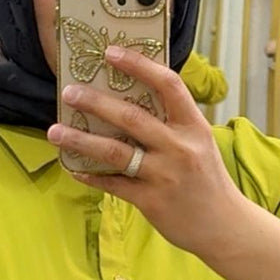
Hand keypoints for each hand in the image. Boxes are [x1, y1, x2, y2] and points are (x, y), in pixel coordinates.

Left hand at [47, 45, 244, 261]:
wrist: (224, 227)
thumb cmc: (208, 181)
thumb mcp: (200, 144)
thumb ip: (173, 125)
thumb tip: (131, 101)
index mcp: (193, 127)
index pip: (168, 85)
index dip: (139, 65)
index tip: (111, 53)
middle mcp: (179, 148)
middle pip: (131, 117)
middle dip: (95, 102)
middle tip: (69, 92)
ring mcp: (164, 175)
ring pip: (115, 152)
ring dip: (80, 140)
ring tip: (55, 131)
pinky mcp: (151, 201)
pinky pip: (113, 184)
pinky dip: (91, 175)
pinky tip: (74, 168)